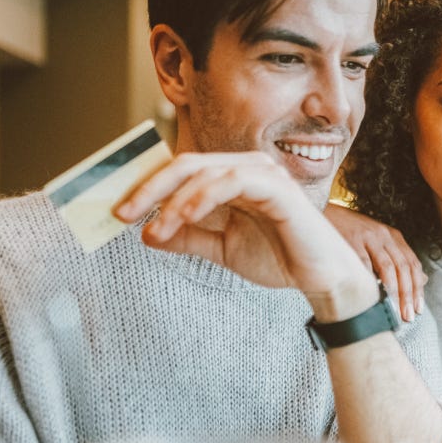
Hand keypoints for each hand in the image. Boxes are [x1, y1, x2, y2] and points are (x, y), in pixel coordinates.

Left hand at [115, 152, 375, 319]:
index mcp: (233, 178)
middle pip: (187, 164)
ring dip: (173, 200)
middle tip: (122, 212)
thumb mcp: (221, 249)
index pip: (183, 172)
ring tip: (153, 229)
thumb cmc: (279, 258)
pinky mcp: (278, 187)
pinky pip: (232, 182)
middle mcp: (247, 168)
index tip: (120, 209)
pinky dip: (202, 197)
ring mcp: (264, 174)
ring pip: (205, 171)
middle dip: (149, 187)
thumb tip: (147, 233)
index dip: (148, 186)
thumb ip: (189, 237)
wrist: (321, 278)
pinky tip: (183, 218)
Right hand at [325, 203, 424, 322]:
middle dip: (407, 294)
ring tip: (394, 311)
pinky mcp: (351, 240)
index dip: (417, 288)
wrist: (324, 213)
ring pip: (387, 267)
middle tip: (407, 315)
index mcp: (394, 236)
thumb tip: (424, 279)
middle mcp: (384, 235)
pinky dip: (370, 280)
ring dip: (393, 292)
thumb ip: (399, 259)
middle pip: (403, 267)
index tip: (418, 308)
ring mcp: (368, 237)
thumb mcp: (379, 241)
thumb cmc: (351, 233)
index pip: (412, 264)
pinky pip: (364, 264)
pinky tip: (372, 297)